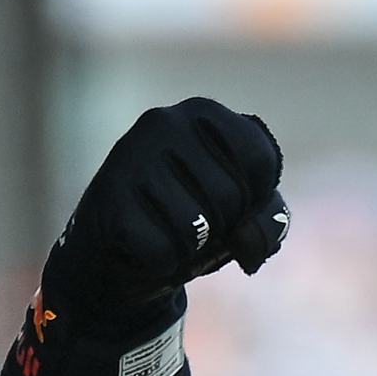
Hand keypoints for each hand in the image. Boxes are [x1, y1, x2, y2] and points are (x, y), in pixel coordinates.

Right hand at [44, 98, 288, 316]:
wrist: (116, 249)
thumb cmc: (190, 219)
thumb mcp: (240, 209)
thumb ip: (268, 214)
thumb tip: (250, 241)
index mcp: (204, 114)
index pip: (261, 158)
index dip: (253, 198)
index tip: (228, 199)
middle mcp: (165, 123)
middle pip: (232, 195)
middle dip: (223, 227)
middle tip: (194, 222)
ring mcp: (132, 156)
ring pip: (197, 225)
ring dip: (192, 247)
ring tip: (168, 231)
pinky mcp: (108, 197)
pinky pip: (163, 249)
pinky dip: (162, 261)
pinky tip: (144, 243)